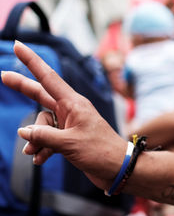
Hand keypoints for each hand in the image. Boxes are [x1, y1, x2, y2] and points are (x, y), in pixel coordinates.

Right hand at [1, 41, 127, 189]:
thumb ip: (44, 136)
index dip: (32, 62)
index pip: (48, 78)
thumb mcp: (69, 143)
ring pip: (42, 125)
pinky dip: (42, 148)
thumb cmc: (101, 152)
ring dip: (35, 139)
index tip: (19, 46)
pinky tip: (39, 159)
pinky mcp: (71, 138)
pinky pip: (49, 139)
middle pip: (40, 95)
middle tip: (2, 76)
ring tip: (34, 152)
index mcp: (74, 104)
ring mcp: (71, 124)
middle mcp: (71, 110)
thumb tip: (24, 132)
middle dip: (22, 87)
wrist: (120, 169)